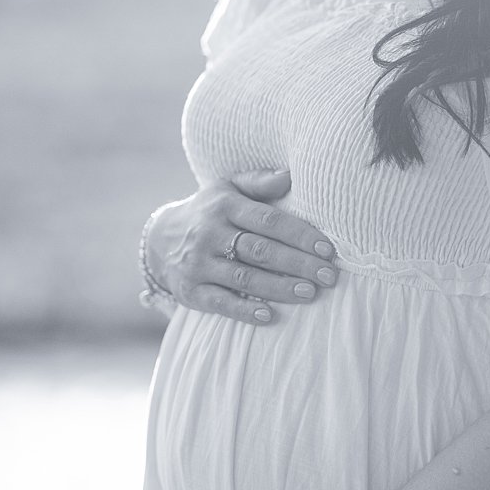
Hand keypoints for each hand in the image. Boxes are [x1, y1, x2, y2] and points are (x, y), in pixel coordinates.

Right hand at [144, 169, 339, 326]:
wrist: (160, 238)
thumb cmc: (212, 211)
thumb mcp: (229, 188)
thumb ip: (260, 182)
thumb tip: (292, 174)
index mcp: (226, 207)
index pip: (270, 221)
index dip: (301, 236)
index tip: (328, 250)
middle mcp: (210, 234)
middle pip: (261, 251)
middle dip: (298, 264)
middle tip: (329, 277)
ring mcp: (198, 263)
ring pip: (244, 277)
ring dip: (279, 287)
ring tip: (310, 293)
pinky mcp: (190, 290)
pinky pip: (219, 301)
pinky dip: (243, 310)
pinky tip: (268, 315)